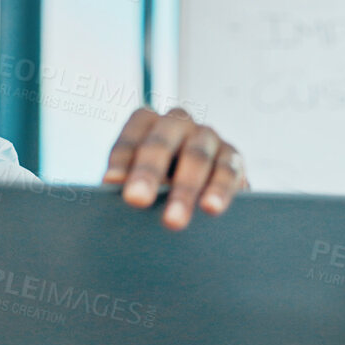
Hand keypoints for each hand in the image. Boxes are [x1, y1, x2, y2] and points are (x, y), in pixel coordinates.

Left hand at [102, 106, 248, 229]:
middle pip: (162, 141)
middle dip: (148, 171)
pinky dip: (219, 190)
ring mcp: (208, 138)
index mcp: (148, 124)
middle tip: (136, 201)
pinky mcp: (233, 159)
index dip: (122, 158)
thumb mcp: (141, 185)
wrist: (200, 204)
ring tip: (173, 220)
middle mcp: (179, 123)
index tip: (111, 183)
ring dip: (184, 190)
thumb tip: (115, 188)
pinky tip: (210, 209)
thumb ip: (129, 184)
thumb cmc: (157, 191)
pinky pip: (227, 172)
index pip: (133, 134)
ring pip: (195, 157)